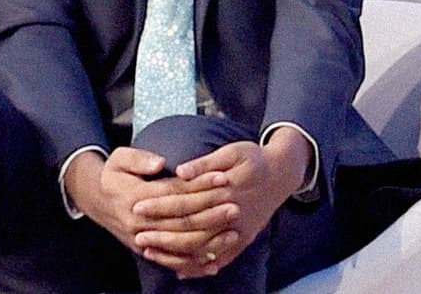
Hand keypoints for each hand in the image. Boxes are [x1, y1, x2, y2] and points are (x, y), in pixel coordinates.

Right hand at [66, 147, 238, 278]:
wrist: (96, 201)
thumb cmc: (113, 176)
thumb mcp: (119, 159)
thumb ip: (139, 159)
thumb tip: (160, 163)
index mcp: (136, 198)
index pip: (174, 193)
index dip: (200, 185)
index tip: (223, 176)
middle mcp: (140, 224)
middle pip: (181, 222)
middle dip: (210, 215)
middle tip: (235, 207)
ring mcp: (143, 241)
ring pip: (180, 245)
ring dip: (208, 241)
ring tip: (233, 233)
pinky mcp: (147, 251)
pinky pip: (173, 262)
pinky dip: (194, 264)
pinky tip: (215, 261)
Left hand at [134, 132, 306, 277]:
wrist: (284, 173)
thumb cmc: (254, 159)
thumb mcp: (233, 151)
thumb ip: (205, 163)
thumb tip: (180, 172)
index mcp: (226, 189)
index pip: (186, 200)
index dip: (160, 204)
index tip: (137, 205)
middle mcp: (231, 212)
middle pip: (191, 227)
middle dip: (161, 232)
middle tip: (136, 234)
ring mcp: (239, 229)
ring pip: (202, 247)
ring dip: (175, 252)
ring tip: (150, 252)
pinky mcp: (244, 239)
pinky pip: (220, 258)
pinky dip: (200, 267)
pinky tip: (180, 270)